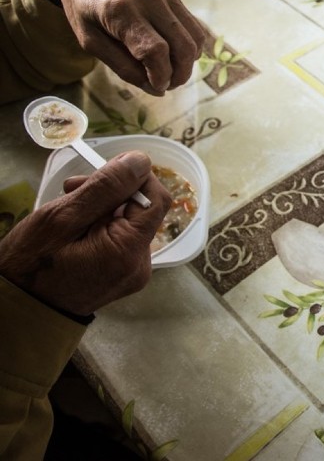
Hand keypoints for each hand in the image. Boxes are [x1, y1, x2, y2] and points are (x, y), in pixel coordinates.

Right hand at [0, 151, 170, 315]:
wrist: (19, 309)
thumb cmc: (31, 266)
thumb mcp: (63, 218)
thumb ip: (106, 188)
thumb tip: (141, 161)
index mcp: (129, 251)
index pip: (157, 200)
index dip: (136, 177)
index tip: (104, 170)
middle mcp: (140, 264)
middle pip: (142, 210)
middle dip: (111, 192)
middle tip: (70, 188)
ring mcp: (133, 272)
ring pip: (130, 222)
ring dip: (102, 207)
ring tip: (67, 207)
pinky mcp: (122, 274)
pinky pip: (121, 238)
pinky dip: (101, 225)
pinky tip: (75, 227)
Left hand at [40, 0, 207, 95]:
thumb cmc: (82, 4)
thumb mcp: (90, 40)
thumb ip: (122, 66)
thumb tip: (155, 89)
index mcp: (120, 11)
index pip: (155, 51)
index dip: (161, 76)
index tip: (157, 87)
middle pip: (182, 46)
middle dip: (180, 74)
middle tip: (167, 85)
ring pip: (194, 37)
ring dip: (189, 62)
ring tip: (173, 71)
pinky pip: (193, 25)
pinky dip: (190, 45)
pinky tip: (176, 53)